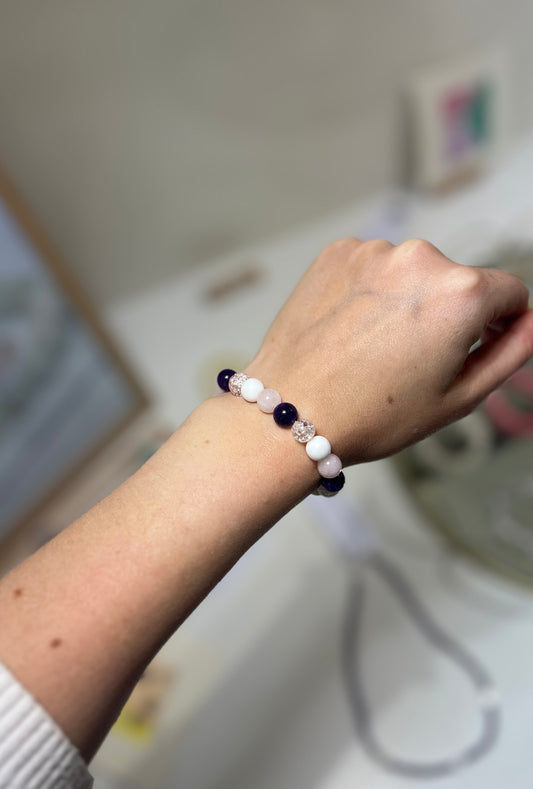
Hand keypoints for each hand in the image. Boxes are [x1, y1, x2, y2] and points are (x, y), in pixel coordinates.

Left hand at [246, 238, 532, 464]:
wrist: (291, 412)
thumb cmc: (371, 414)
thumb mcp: (458, 398)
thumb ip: (509, 352)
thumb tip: (531, 323)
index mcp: (460, 292)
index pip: (510, 292)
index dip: (501, 323)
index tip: (478, 345)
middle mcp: (419, 257)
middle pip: (457, 281)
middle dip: (447, 315)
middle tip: (413, 361)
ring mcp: (373, 250)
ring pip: (410, 273)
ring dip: (405, 301)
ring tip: (374, 349)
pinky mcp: (336, 253)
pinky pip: (371, 267)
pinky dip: (369, 291)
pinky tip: (350, 330)